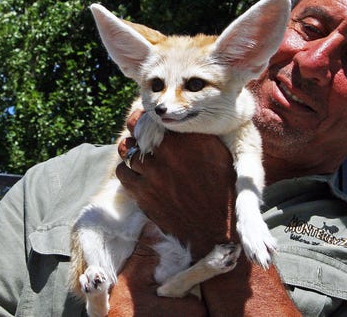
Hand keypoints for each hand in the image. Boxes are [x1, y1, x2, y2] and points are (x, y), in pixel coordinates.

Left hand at [116, 111, 300, 315]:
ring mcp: (153, 173)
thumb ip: (200, 135)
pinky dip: (127, 170)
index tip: (150, 116)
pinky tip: (137, 173)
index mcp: (192, 139)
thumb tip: (183, 120)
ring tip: (140, 154)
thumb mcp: (220, 156)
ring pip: (127, 149)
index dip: (151, 114)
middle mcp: (170, 152)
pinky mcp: (143, 193)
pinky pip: (122, 172)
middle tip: (140, 130)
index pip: (160, 115)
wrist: (216, 231)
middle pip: (138, 127)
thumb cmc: (223, 192)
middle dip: (137, 126)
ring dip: (131, 149)